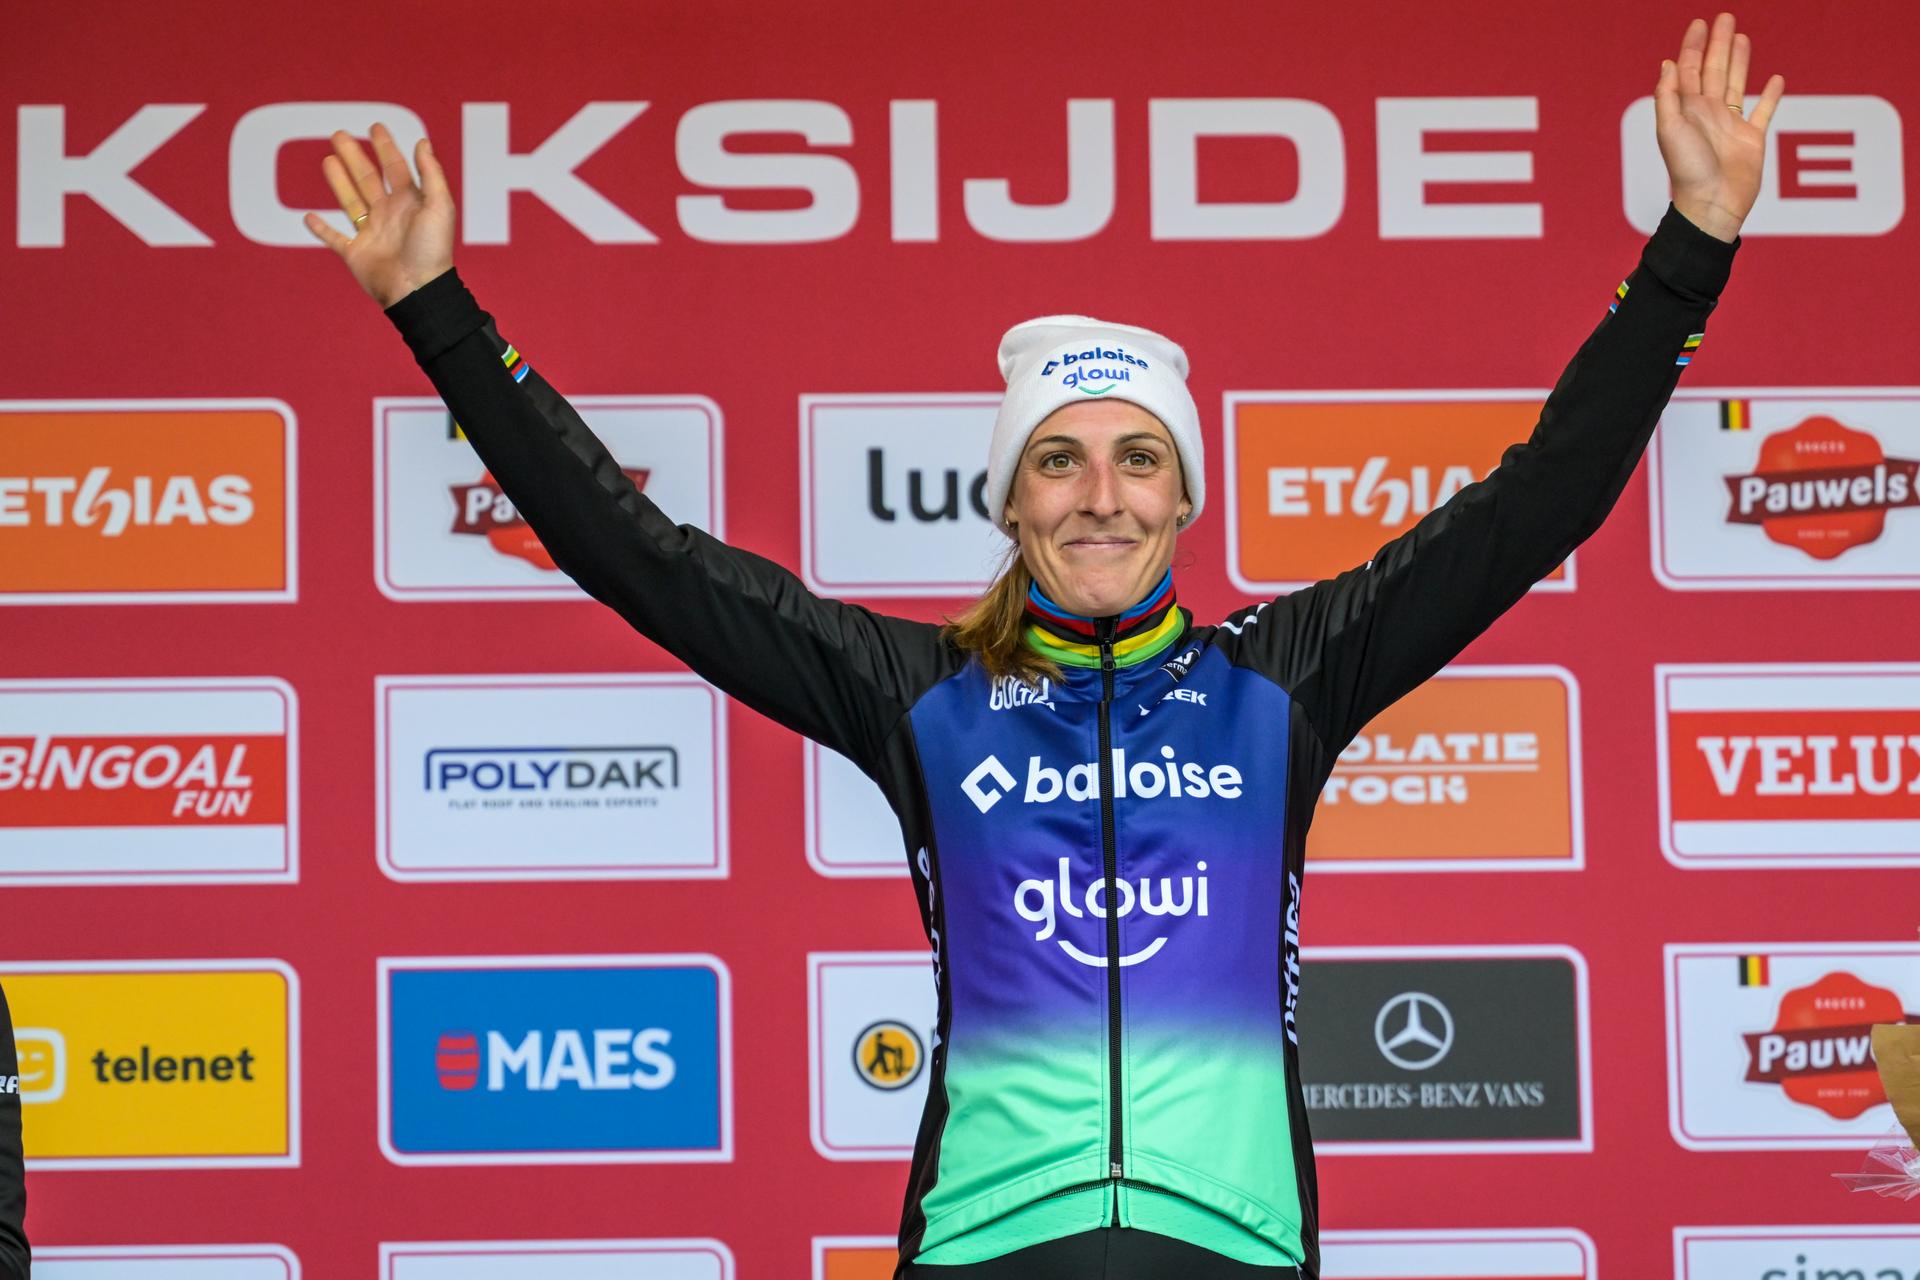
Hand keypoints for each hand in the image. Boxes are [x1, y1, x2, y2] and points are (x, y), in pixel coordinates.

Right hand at [304, 122, 454, 307]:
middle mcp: (389, 216)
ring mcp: (371, 234)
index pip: (395, 168)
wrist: (417, 289)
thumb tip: (422, 142)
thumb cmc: (432, 250)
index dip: (386, 147)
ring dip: (338, 181)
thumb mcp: (439, 207)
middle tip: (338, 134)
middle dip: (354, 156)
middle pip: (367, 179)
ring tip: (327, 159)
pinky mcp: (355, 254)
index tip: (375, 127)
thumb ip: (431, 174)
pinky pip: (334, 239)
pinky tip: (309, 217)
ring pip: (350, 201)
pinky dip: (320, 229)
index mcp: (409, 204)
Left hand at [1655, 12, 1784, 242]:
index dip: (1693, 46)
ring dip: (1739, 60)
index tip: (1699, 23)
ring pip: (1736, 83)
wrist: (1712, 203)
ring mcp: (1730, 125)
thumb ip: (1668, 96)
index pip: (1689, 70)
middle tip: (1724, 17)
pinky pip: (1764, 111)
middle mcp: (1707, 113)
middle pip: (1713, 69)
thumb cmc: (1687, 170)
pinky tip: (1776, 78)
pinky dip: (1770, 95)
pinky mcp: (1752, 138)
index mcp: (1687, 110)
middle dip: (1718, 44)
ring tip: (1742, 37)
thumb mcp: (1670, 130)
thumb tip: (1668, 63)